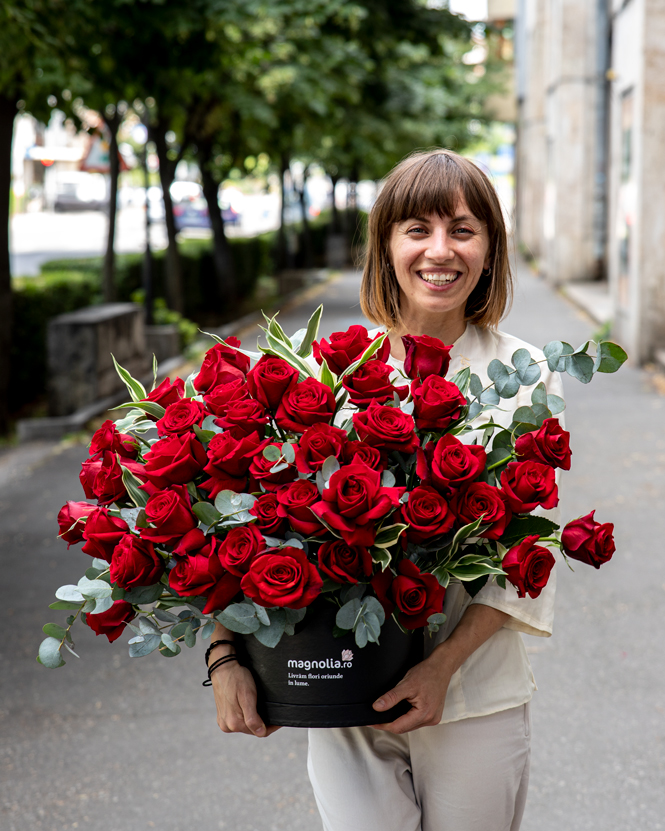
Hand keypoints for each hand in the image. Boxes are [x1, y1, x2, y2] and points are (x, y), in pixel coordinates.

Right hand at [211, 660, 280, 737]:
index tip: (279, 719)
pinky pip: (238, 720)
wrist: (223, 668)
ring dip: (253, 718)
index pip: (259, 732)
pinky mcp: (222, 716)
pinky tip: (248, 706)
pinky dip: (245, 715)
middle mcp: (227, 725)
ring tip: (258, 705)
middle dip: (262, 721)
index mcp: (234, 723)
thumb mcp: (248, 696)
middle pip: (252, 729)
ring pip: (245, 725)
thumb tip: (260, 733)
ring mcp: (224, 721)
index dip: (271, 726)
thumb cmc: (236, 678)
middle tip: (270, 709)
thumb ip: (253, 718)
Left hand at [371, 604, 509, 733]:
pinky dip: (406, 717)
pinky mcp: (433, 714)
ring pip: (410, 725)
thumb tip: (377, 707)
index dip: (383, 725)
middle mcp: (430, 719)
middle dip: (389, 723)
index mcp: (425, 714)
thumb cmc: (427, 673)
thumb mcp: (406, 684)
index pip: (398, 726)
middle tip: (376, 718)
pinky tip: (400, 711)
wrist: (441, 666)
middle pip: (404, 728)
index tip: (372, 722)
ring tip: (386, 714)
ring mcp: (433, 718)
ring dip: (398, 721)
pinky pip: (416, 720)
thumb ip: (391, 697)